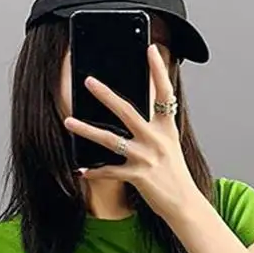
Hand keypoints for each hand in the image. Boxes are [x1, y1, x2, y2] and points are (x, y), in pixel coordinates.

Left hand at [63, 44, 200, 221]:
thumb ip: (155, 126)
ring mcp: (147, 157)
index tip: (150, 49)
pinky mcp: (139, 176)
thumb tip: (137, 111)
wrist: (184, 203)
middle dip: (106, 94)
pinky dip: (95, 171)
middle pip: (127, 111)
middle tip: (89, 80)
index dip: (158, 70)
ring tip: (69, 121)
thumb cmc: (174, 175)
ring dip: (87, 130)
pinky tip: (81, 170)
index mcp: (167, 128)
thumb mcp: (169, 144)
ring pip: (111, 139)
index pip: (164, 92)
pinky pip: (110, 171)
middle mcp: (157, 139)